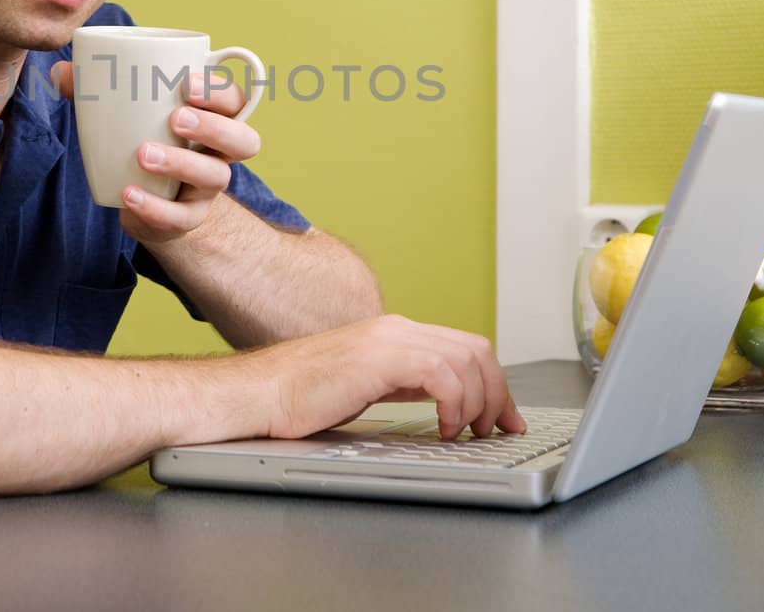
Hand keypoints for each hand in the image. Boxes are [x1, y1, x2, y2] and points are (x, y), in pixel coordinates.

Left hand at [52, 60, 260, 244]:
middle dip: (214, 127)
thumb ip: (97, 90)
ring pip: (217, 177)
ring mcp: (207, 188)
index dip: (219, 91)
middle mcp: (219, 152)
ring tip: (143, 155)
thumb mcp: (124, 112)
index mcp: (213, 116)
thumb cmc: (141, 137)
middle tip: (176, 119)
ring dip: (182, 164)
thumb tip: (60, 73)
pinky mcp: (187, 217)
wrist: (143, 196)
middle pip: (244, 140)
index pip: (234, 100)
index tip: (187, 82)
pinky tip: (128, 194)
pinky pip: (181, 217)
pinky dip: (155, 207)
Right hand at [248, 314, 526, 440]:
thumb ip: (405, 384)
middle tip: (496, 429)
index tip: (504, 417)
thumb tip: (445, 403)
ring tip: (466, 433)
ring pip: (466, 359)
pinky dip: (455, 402)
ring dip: (479, 402)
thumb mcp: (367, 386)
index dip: (494, 384)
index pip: (464, 347)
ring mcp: (388, 339)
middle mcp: (396, 329)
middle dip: (497, 393)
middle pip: (475, 349)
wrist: (259, 393)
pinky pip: (442, 373)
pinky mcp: (378, 357)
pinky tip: (444, 427)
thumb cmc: (300, 397)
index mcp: (395, 334)